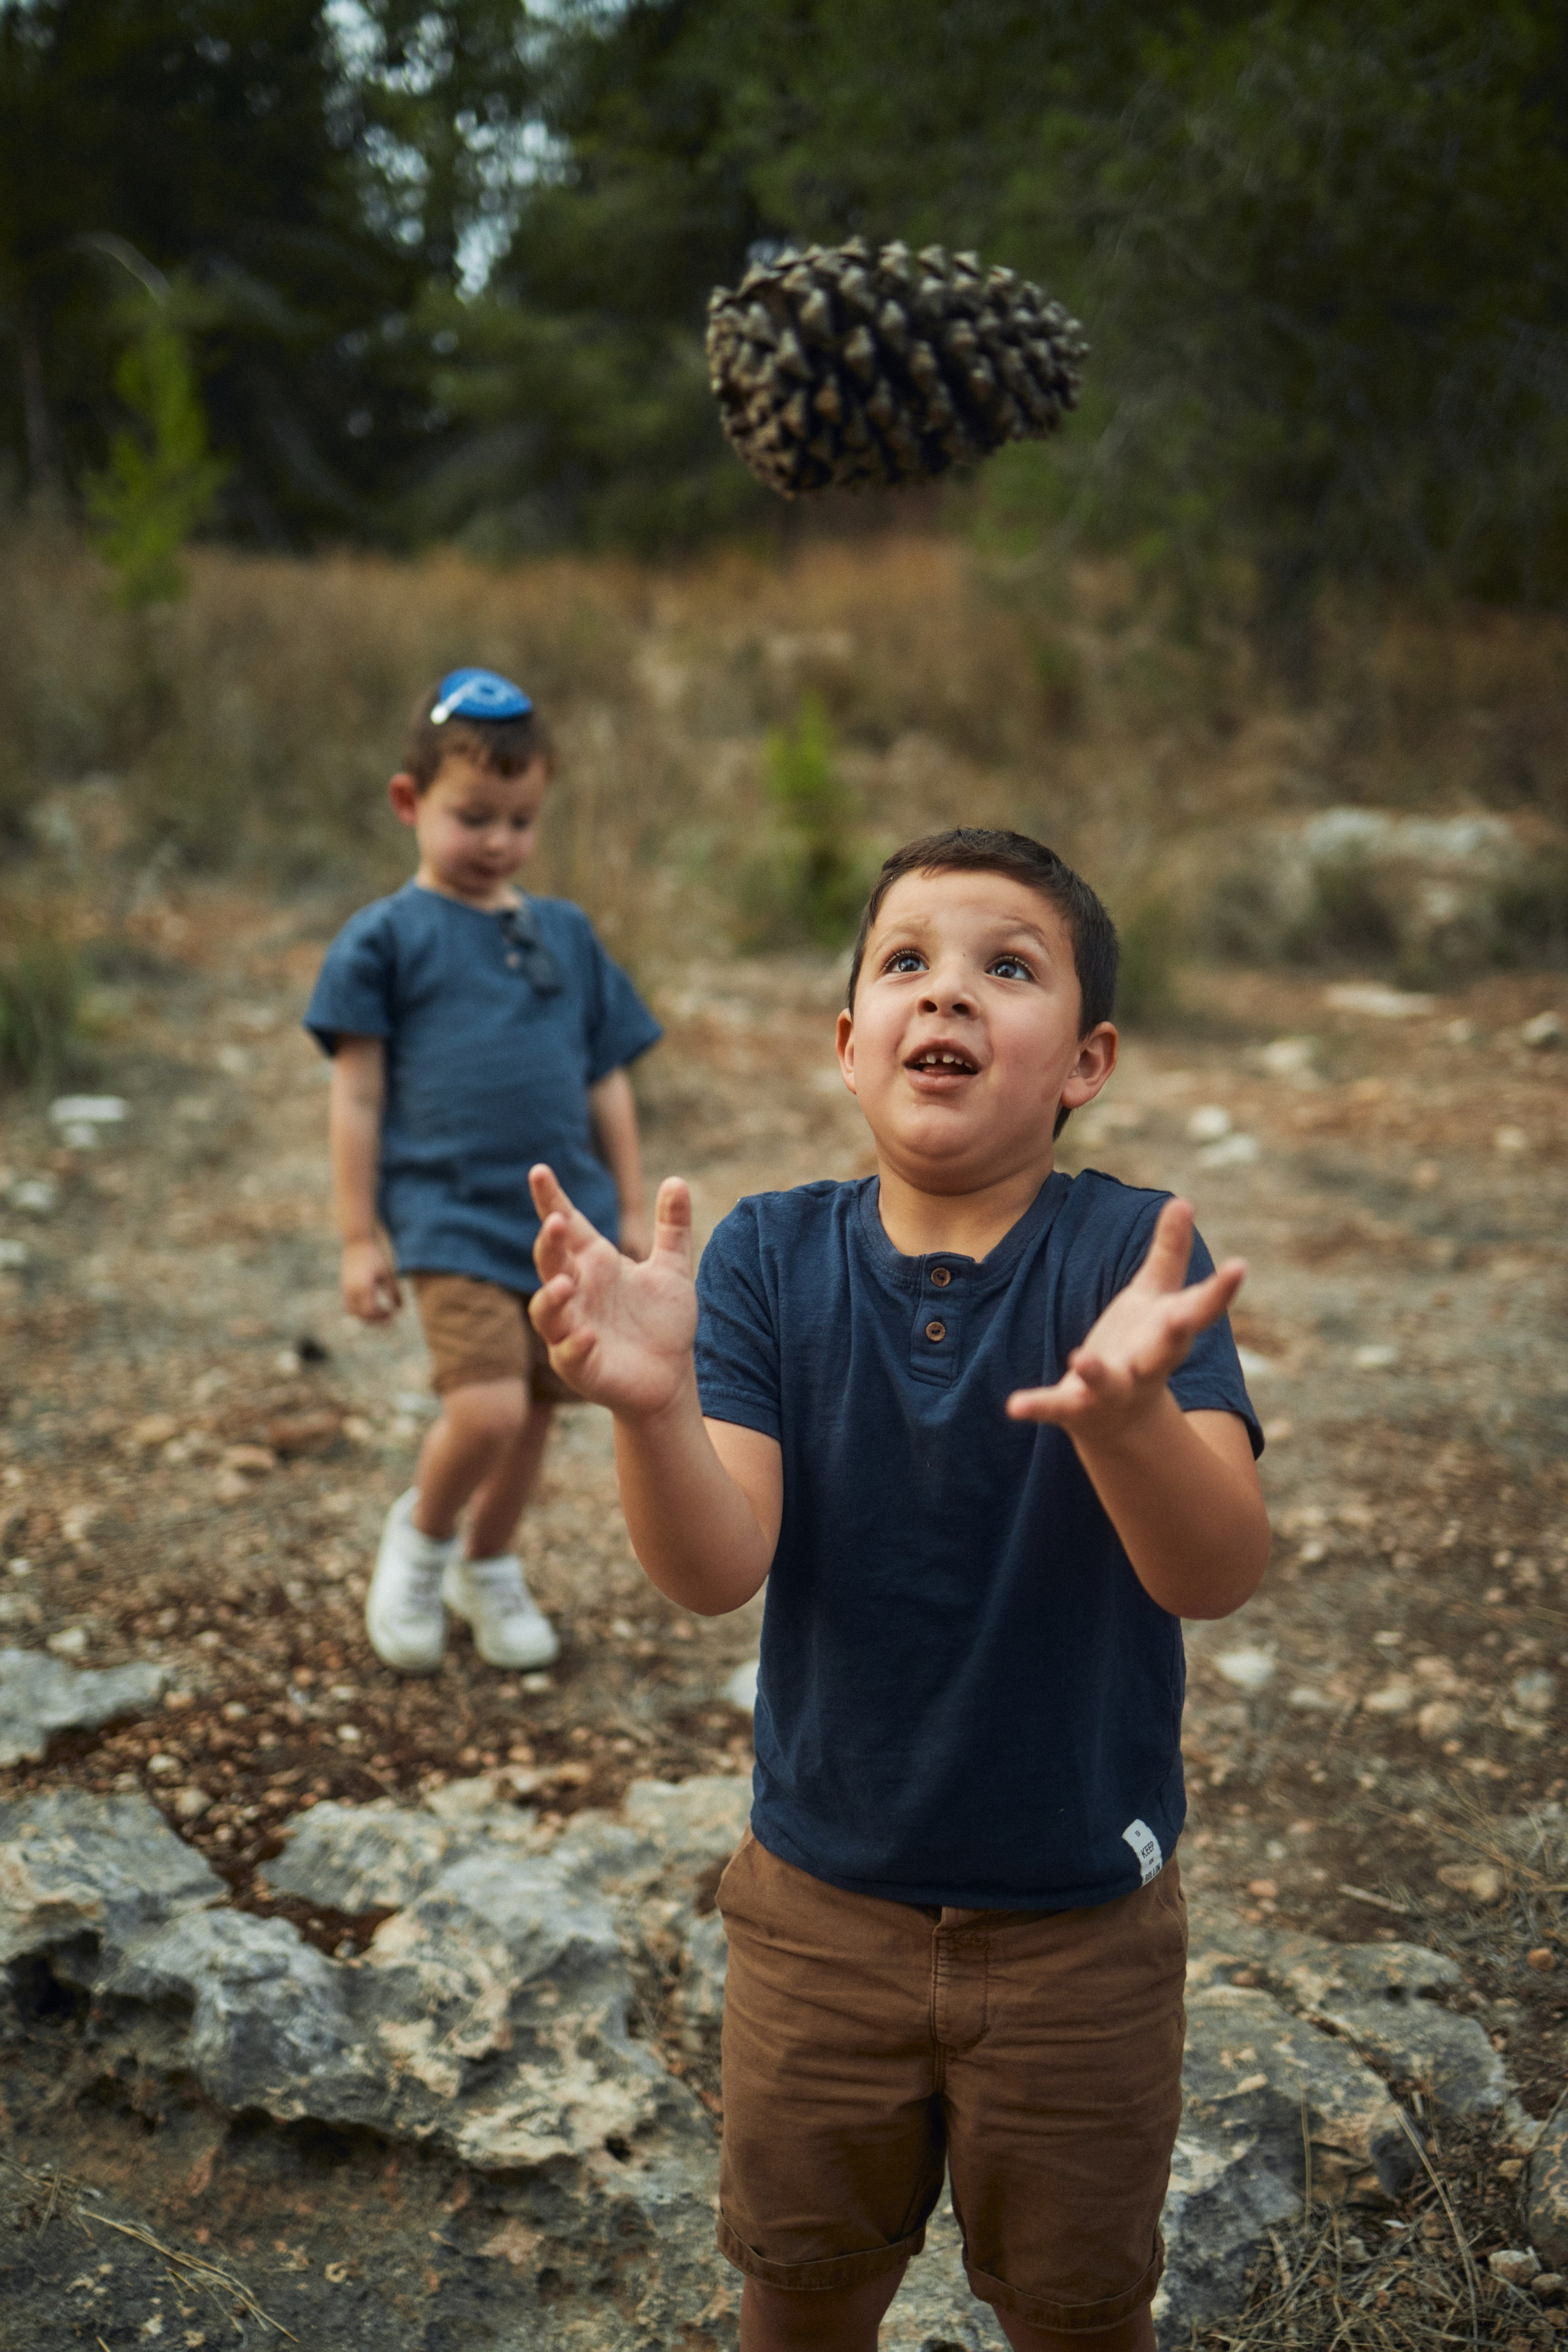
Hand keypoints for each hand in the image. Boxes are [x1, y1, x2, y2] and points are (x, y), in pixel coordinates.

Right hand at [341, 1237, 400, 1322]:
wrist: (357, 1243)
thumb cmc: (375, 1257)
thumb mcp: (387, 1274)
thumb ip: (394, 1293)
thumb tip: (400, 1310)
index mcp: (363, 1288)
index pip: (370, 1312)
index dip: (382, 1317)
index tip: (392, 1314)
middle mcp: (351, 1291)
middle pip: (361, 1316)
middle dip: (375, 1320)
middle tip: (388, 1317)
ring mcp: (345, 1290)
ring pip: (353, 1313)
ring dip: (365, 1317)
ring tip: (380, 1313)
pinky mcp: (343, 1287)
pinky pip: (349, 1305)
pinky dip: (359, 1310)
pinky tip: (372, 1304)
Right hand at [529, 1165, 696, 1416]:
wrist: (671, 1376)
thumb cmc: (663, 1322)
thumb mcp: (673, 1270)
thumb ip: (673, 1228)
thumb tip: (677, 1180)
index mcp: (594, 1264)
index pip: (567, 1226)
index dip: (550, 1200)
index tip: (540, 1170)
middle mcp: (576, 1293)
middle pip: (551, 1263)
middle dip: (548, 1243)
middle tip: (555, 1222)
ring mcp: (572, 1330)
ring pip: (547, 1311)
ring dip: (552, 1297)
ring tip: (564, 1285)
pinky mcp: (580, 1365)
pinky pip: (569, 1353)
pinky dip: (575, 1344)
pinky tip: (589, 1336)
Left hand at [1006, 1198, 1244, 1439]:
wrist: (1121, 1420)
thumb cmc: (1144, 1341)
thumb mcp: (1156, 1296)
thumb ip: (1169, 1252)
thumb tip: (1183, 1199)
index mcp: (1168, 1331)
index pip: (1202, 1309)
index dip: (1222, 1289)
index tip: (1240, 1266)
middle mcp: (1148, 1363)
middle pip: (1165, 1350)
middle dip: (1175, 1335)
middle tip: (1183, 1316)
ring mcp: (1113, 1389)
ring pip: (1108, 1381)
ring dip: (1097, 1370)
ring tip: (1081, 1357)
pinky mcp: (1077, 1407)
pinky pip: (1056, 1406)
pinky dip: (1037, 1405)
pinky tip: (1014, 1405)